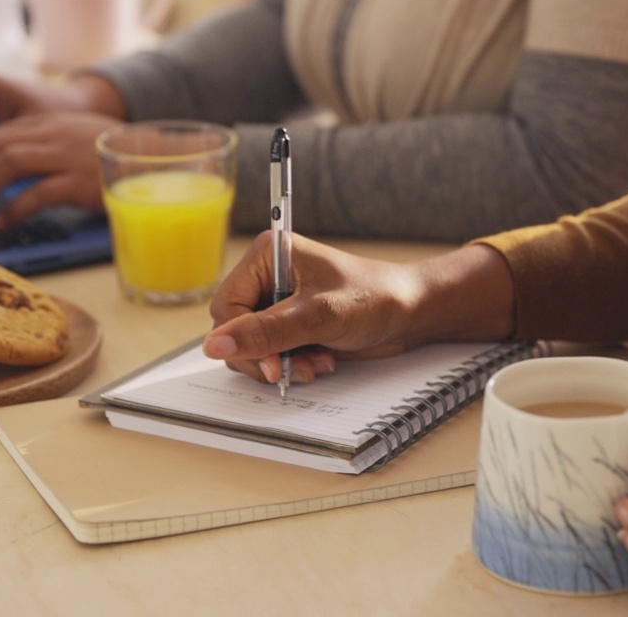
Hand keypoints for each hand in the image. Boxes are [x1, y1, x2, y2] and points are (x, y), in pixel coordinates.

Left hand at [0, 110, 122, 227]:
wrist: (152, 160)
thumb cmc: (110, 157)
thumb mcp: (72, 140)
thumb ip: (41, 147)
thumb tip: (3, 169)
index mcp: (46, 125)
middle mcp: (52, 135)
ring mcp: (66, 157)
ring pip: (7, 164)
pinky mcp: (79, 182)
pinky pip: (36, 193)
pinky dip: (12, 209)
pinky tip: (1, 223)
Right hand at [203, 234, 513, 384]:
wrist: (411, 312)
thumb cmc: (375, 297)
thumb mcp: (319, 315)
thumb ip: (267, 331)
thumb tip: (216, 345)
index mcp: (267, 256)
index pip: (226, 305)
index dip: (240, 338)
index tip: (268, 362)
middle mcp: (267, 278)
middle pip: (234, 330)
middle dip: (264, 355)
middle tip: (289, 370)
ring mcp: (278, 304)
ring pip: (251, 347)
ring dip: (281, 364)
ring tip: (315, 364)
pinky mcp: (291, 326)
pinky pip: (272, 354)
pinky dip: (292, 365)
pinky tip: (319, 361)